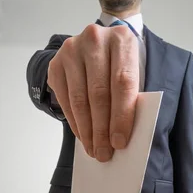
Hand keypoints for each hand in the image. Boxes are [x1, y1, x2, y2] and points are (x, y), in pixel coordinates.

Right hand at [47, 23, 139, 161]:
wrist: (102, 40)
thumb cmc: (123, 63)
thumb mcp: (136, 71)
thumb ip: (134, 96)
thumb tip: (122, 136)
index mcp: (122, 39)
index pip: (122, 83)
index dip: (121, 115)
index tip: (120, 142)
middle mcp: (95, 39)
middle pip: (98, 93)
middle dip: (101, 129)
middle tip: (104, 153)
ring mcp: (72, 49)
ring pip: (79, 99)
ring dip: (86, 130)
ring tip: (93, 149)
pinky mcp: (56, 63)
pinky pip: (64, 99)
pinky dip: (74, 121)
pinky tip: (83, 136)